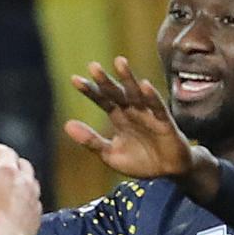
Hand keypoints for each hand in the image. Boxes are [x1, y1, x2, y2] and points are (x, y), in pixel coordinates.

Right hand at [0, 130, 41, 234]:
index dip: (0, 150)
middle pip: (24, 166)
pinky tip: (22, 205)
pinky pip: (35, 203)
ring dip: (24, 180)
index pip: (7, 153)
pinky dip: (28, 200)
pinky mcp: (36, 216)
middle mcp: (24, 182)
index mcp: (7, 171)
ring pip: (32, 183)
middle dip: (15, 163)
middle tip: (8, 164)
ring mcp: (33, 199)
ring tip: (16, 183)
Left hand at [64, 57, 220, 201]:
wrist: (167, 173)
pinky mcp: (164, 122)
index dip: (90, 90)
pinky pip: (158, 107)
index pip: (102, 100)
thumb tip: (66, 125)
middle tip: (93, 66)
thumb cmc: (140, 161)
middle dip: (105, 80)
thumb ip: (90, 140)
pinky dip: (152, 96)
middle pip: (116, 93)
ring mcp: (148, 115)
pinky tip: (144, 85)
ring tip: (119, 62)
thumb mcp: (110, 154)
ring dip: (128, 79)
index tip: (74, 79)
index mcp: (118, 117)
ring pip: (136, 94)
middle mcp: (132, 111)